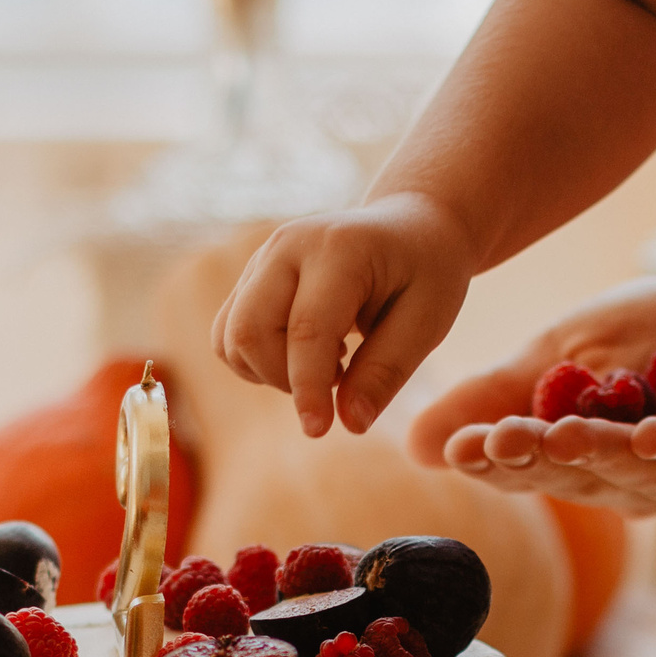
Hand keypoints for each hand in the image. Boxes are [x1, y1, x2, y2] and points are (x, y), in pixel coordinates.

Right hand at [210, 192, 476, 437]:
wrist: (408, 226)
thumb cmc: (425, 273)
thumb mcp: (427, 322)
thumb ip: (386, 371)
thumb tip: (349, 423)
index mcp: (340, 249)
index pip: (307, 329)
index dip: (308, 387)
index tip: (319, 430)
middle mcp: (289, 245)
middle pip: (249, 331)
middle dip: (284, 379)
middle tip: (342, 378)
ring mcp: (263, 258)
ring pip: (231, 337)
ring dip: (270, 372)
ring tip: (330, 360)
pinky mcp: (250, 276)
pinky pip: (228, 334)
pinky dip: (257, 362)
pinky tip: (305, 353)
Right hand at [405, 274, 655, 515]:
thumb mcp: (568, 349)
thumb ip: (505, 392)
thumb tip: (415, 447)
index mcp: (587, 461)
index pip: (530, 466)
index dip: (495, 460)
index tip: (457, 447)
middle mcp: (640, 482)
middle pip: (582, 476)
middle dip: (538, 458)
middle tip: (497, 441)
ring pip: (645, 468)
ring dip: (603, 454)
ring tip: (561, 433)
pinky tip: (655, 428)